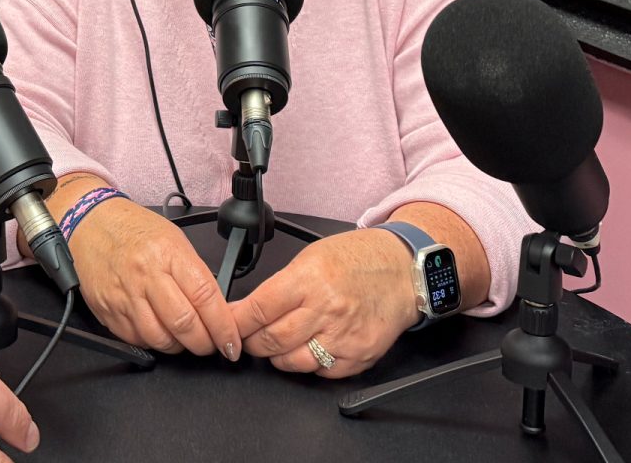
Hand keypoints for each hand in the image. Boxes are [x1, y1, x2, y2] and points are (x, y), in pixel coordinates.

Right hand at [67, 196, 241, 358]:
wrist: (91, 223)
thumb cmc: (135, 230)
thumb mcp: (175, 240)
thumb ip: (195, 274)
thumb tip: (216, 309)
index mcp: (168, 254)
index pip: (205, 297)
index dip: (223, 326)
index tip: (232, 341)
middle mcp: (145, 275)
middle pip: (184, 324)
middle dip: (205, 343)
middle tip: (212, 345)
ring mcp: (124, 295)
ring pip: (160, 339)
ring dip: (179, 346)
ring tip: (185, 339)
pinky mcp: (107, 310)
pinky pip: (136, 339)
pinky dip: (152, 342)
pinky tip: (158, 331)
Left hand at [232, 227, 416, 377]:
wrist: (404, 271)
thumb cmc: (358, 259)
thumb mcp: (310, 257)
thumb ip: (279, 285)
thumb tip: (247, 308)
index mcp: (309, 279)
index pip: (258, 309)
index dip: (235, 322)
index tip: (226, 326)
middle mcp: (326, 310)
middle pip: (271, 340)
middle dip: (251, 342)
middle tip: (247, 337)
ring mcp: (344, 336)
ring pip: (293, 362)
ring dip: (276, 357)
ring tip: (276, 344)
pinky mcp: (359, 355)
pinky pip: (322, 372)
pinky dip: (308, 365)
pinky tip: (307, 350)